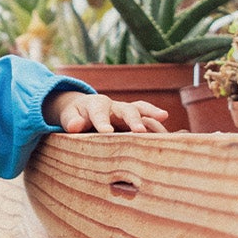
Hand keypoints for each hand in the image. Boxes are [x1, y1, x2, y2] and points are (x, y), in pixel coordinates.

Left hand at [47, 89, 168, 134]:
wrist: (84, 109)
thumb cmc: (76, 116)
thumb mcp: (68, 116)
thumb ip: (71, 121)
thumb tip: (74, 126)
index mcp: (96, 105)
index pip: (99, 113)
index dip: (103, 122)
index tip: (106, 132)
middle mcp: (115, 106)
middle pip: (126, 109)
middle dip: (133, 119)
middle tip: (139, 131)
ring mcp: (126, 111)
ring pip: (141, 111)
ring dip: (152, 115)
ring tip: (164, 119)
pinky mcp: (135, 117)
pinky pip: (148, 117)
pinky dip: (157, 122)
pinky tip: (169, 131)